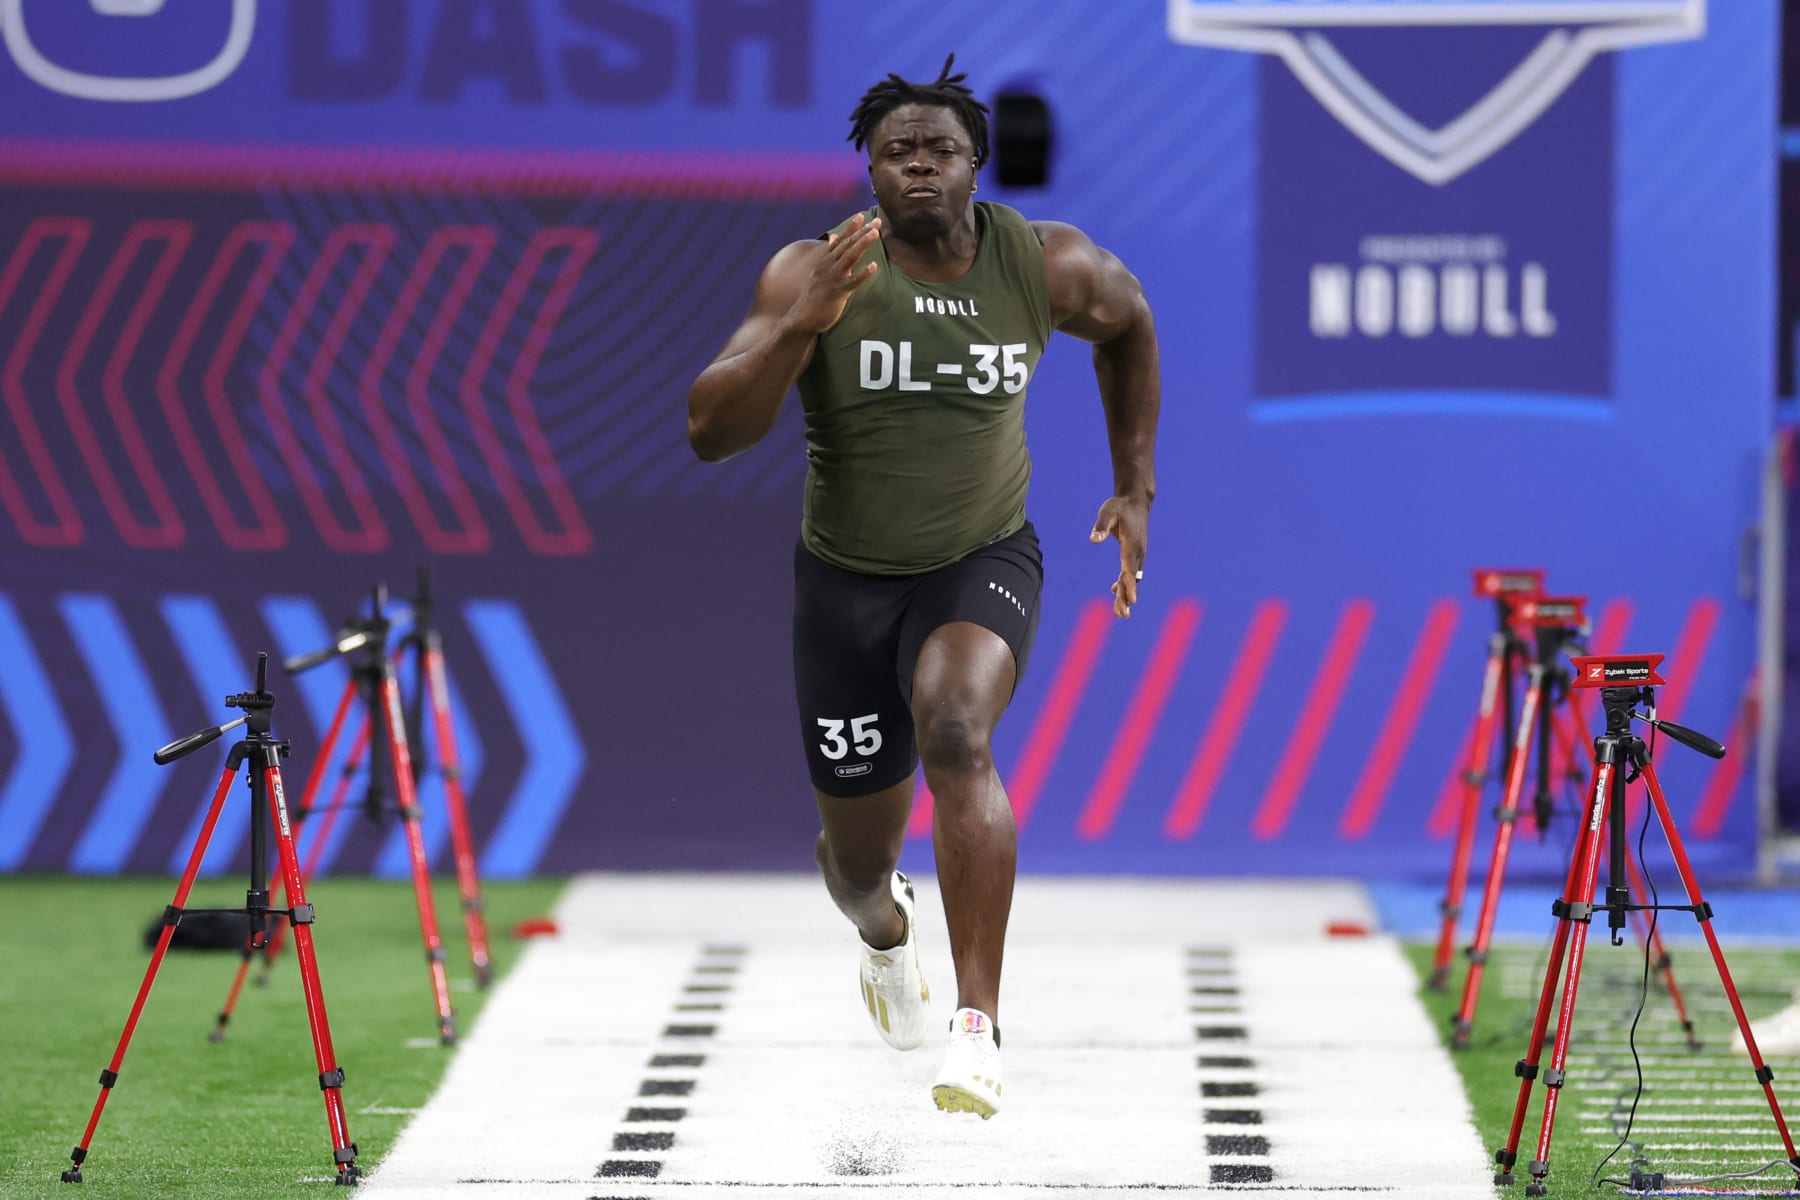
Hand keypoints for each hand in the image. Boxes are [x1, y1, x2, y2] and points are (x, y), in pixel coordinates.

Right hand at [786, 212, 881, 333]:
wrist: (803, 317)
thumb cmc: (814, 296)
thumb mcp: (820, 270)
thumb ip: (830, 254)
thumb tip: (834, 236)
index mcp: (826, 261)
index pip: (841, 241)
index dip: (852, 228)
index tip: (862, 216)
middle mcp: (829, 266)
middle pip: (848, 245)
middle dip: (863, 232)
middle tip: (877, 222)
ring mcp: (833, 278)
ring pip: (850, 258)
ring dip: (862, 244)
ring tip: (875, 234)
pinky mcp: (838, 292)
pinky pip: (853, 282)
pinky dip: (863, 273)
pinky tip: (874, 266)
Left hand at [1089, 494, 1148, 617]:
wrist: (1136, 501)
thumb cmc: (1120, 506)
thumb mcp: (1108, 512)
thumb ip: (1100, 526)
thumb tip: (1093, 539)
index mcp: (1132, 544)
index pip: (1130, 567)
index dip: (1130, 584)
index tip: (1131, 599)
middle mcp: (1137, 552)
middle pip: (1132, 578)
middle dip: (1126, 596)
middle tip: (1121, 614)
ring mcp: (1138, 554)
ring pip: (1132, 578)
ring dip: (1126, 594)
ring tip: (1120, 613)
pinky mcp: (1135, 554)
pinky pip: (1130, 573)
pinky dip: (1124, 583)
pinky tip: (1114, 591)